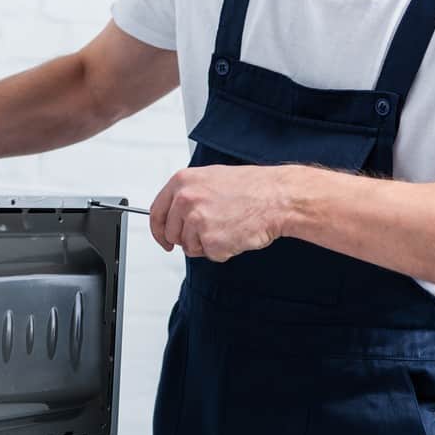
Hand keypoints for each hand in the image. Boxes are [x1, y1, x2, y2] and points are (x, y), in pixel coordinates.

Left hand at [149, 165, 291, 261]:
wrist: (277, 197)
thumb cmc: (252, 188)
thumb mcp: (212, 179)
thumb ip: (189, 194)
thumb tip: (176, 212)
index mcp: (182, 182)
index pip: (156, 212)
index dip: (159, 230)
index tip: (163, 239)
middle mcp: (185, 200)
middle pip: (171, 233)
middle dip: (187, 239)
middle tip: (210, 231)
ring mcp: (196, 221)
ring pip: (190, 247)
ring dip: (207, 244)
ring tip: (228, 226)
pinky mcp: (211, 240)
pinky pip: (210, 255)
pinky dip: (224, 250)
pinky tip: (235, 233)